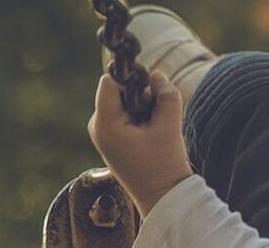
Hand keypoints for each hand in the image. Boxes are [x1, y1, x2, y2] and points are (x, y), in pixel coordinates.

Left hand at [88, 71, 193, 216]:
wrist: (160, 193)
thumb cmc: (163, 163)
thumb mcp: (170, 125)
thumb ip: (166, 95)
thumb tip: (157, 74)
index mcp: (105, 124)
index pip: (110, 82)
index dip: (131, 77)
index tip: (151, 87)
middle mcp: (97, 125)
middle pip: (117, 90)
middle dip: (140, 94)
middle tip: (157, 114)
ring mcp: (102, 131)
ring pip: (123, 100)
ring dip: (142, 106)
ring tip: (155, 128)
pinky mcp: (111, 136)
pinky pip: (124, 112)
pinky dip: (140, 115)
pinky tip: (151, 132)